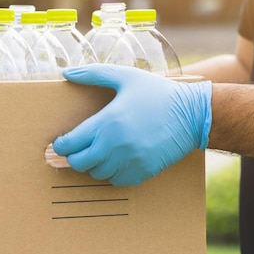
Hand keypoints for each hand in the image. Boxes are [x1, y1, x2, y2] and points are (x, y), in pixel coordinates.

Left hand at [53, 64, 211, 185]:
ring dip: (93, 165)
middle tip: (76, 149)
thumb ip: (94, 74)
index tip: (61, 142)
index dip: (61, 145)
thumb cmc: (158, 93)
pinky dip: (111, 173)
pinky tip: (115, 159)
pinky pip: (116, 181)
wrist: (192, 114)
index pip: (70, 144)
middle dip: (74, 157)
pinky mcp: (142, 171)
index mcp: (107, 122)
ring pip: (97, 173)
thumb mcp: (126, 76)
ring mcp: (129, 161)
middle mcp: (115, 145)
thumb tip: (66, 72)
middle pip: (79, 163)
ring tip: (97, 151)